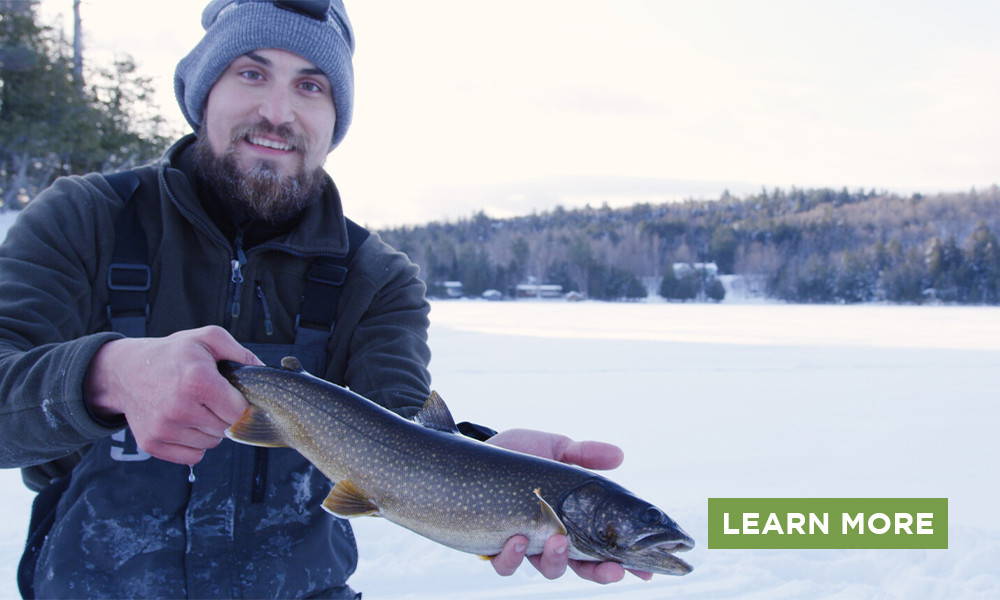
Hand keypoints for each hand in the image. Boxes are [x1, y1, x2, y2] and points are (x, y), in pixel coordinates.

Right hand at [85, 325, 262, 464]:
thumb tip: (264, 372)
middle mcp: (179, 408)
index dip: (241, 404)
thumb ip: (241, 353)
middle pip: (227, 429)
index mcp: (197, 381)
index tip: (233, 396)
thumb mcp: (208, 338)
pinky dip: (194, 445)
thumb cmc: (172, 354)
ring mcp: (163, 428)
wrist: (125, 370)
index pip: (239, 412)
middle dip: (225, 415)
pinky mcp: (152, 443)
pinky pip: (192, 456)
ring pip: (211, 444)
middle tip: (211, 398)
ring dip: (210, 430)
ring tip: (195, 407)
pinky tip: (185, 423)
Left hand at [486, 429, 652, 582]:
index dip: (626, 560)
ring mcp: (524, 544)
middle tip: (614, 570)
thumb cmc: (517, 455)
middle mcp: (550, 538)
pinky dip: (513, 556)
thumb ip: (585, 454)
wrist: (473, 452)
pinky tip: (516, 539)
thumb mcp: (553, 448)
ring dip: (557, 560)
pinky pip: (506, 564)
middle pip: (583, 567)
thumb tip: (620, 455)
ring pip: (548, 569)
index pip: (604, 545)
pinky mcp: (495, 545)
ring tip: (558, 541)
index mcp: (571, 519)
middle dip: (601, 573)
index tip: (646, 567)